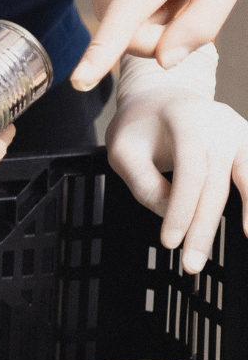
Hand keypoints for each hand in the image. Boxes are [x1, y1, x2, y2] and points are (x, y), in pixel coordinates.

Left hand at [105, 46, 247, 272]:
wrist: (164, 95)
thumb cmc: (140, 125)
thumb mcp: (123, 150)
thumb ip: (143, 183)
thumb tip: (169, 215)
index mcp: (186, 120)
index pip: (188, 172)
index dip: (180, 210)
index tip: (170, 242)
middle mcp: (221, 124)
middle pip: (217, 183)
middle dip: (204, 228)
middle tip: (192, 264)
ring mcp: (241, 132)